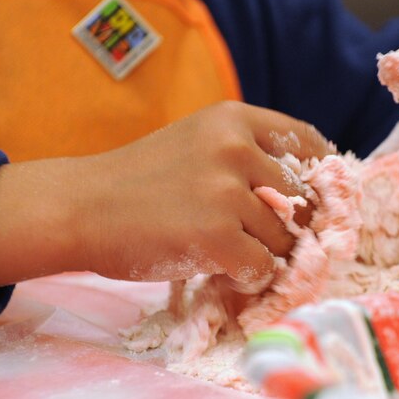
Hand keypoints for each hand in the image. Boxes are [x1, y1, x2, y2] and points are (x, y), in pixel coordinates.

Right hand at [0, 101, 332, 293]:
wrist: (78, 208)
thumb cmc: (138, 184)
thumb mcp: (197, 144)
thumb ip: (249, 158)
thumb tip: (314, 199)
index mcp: (234, 119)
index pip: (309, 145)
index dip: (320, 180)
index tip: (311, 205)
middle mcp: (236, 148)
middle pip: (302, 202)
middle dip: (287, 228)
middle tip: (253, 240)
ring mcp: (226, 193)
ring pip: (285, 241)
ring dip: (263, 256)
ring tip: (222, 252)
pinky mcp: (216, 237)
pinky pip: (263, 269)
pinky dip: (246, 279)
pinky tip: (216, 269)